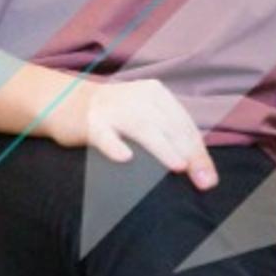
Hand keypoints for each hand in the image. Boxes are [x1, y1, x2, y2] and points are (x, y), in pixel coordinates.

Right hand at [59, 78, 216, 189]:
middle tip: (203, 181)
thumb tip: (200, 170)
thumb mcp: (145, 117)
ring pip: (143, 128)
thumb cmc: (114, 116)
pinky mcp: (91, 122)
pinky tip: (125, 158)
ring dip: (162, 148)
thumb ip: (170, 137)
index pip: (183, 123)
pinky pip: (105, 135)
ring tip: (178, 166)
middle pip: (169, 126)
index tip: (209, 177)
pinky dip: (115, 146)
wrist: (65, 101)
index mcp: (156, 94)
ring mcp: (113, 108)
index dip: (198, 150)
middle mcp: (138, 97)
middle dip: (189, 153)